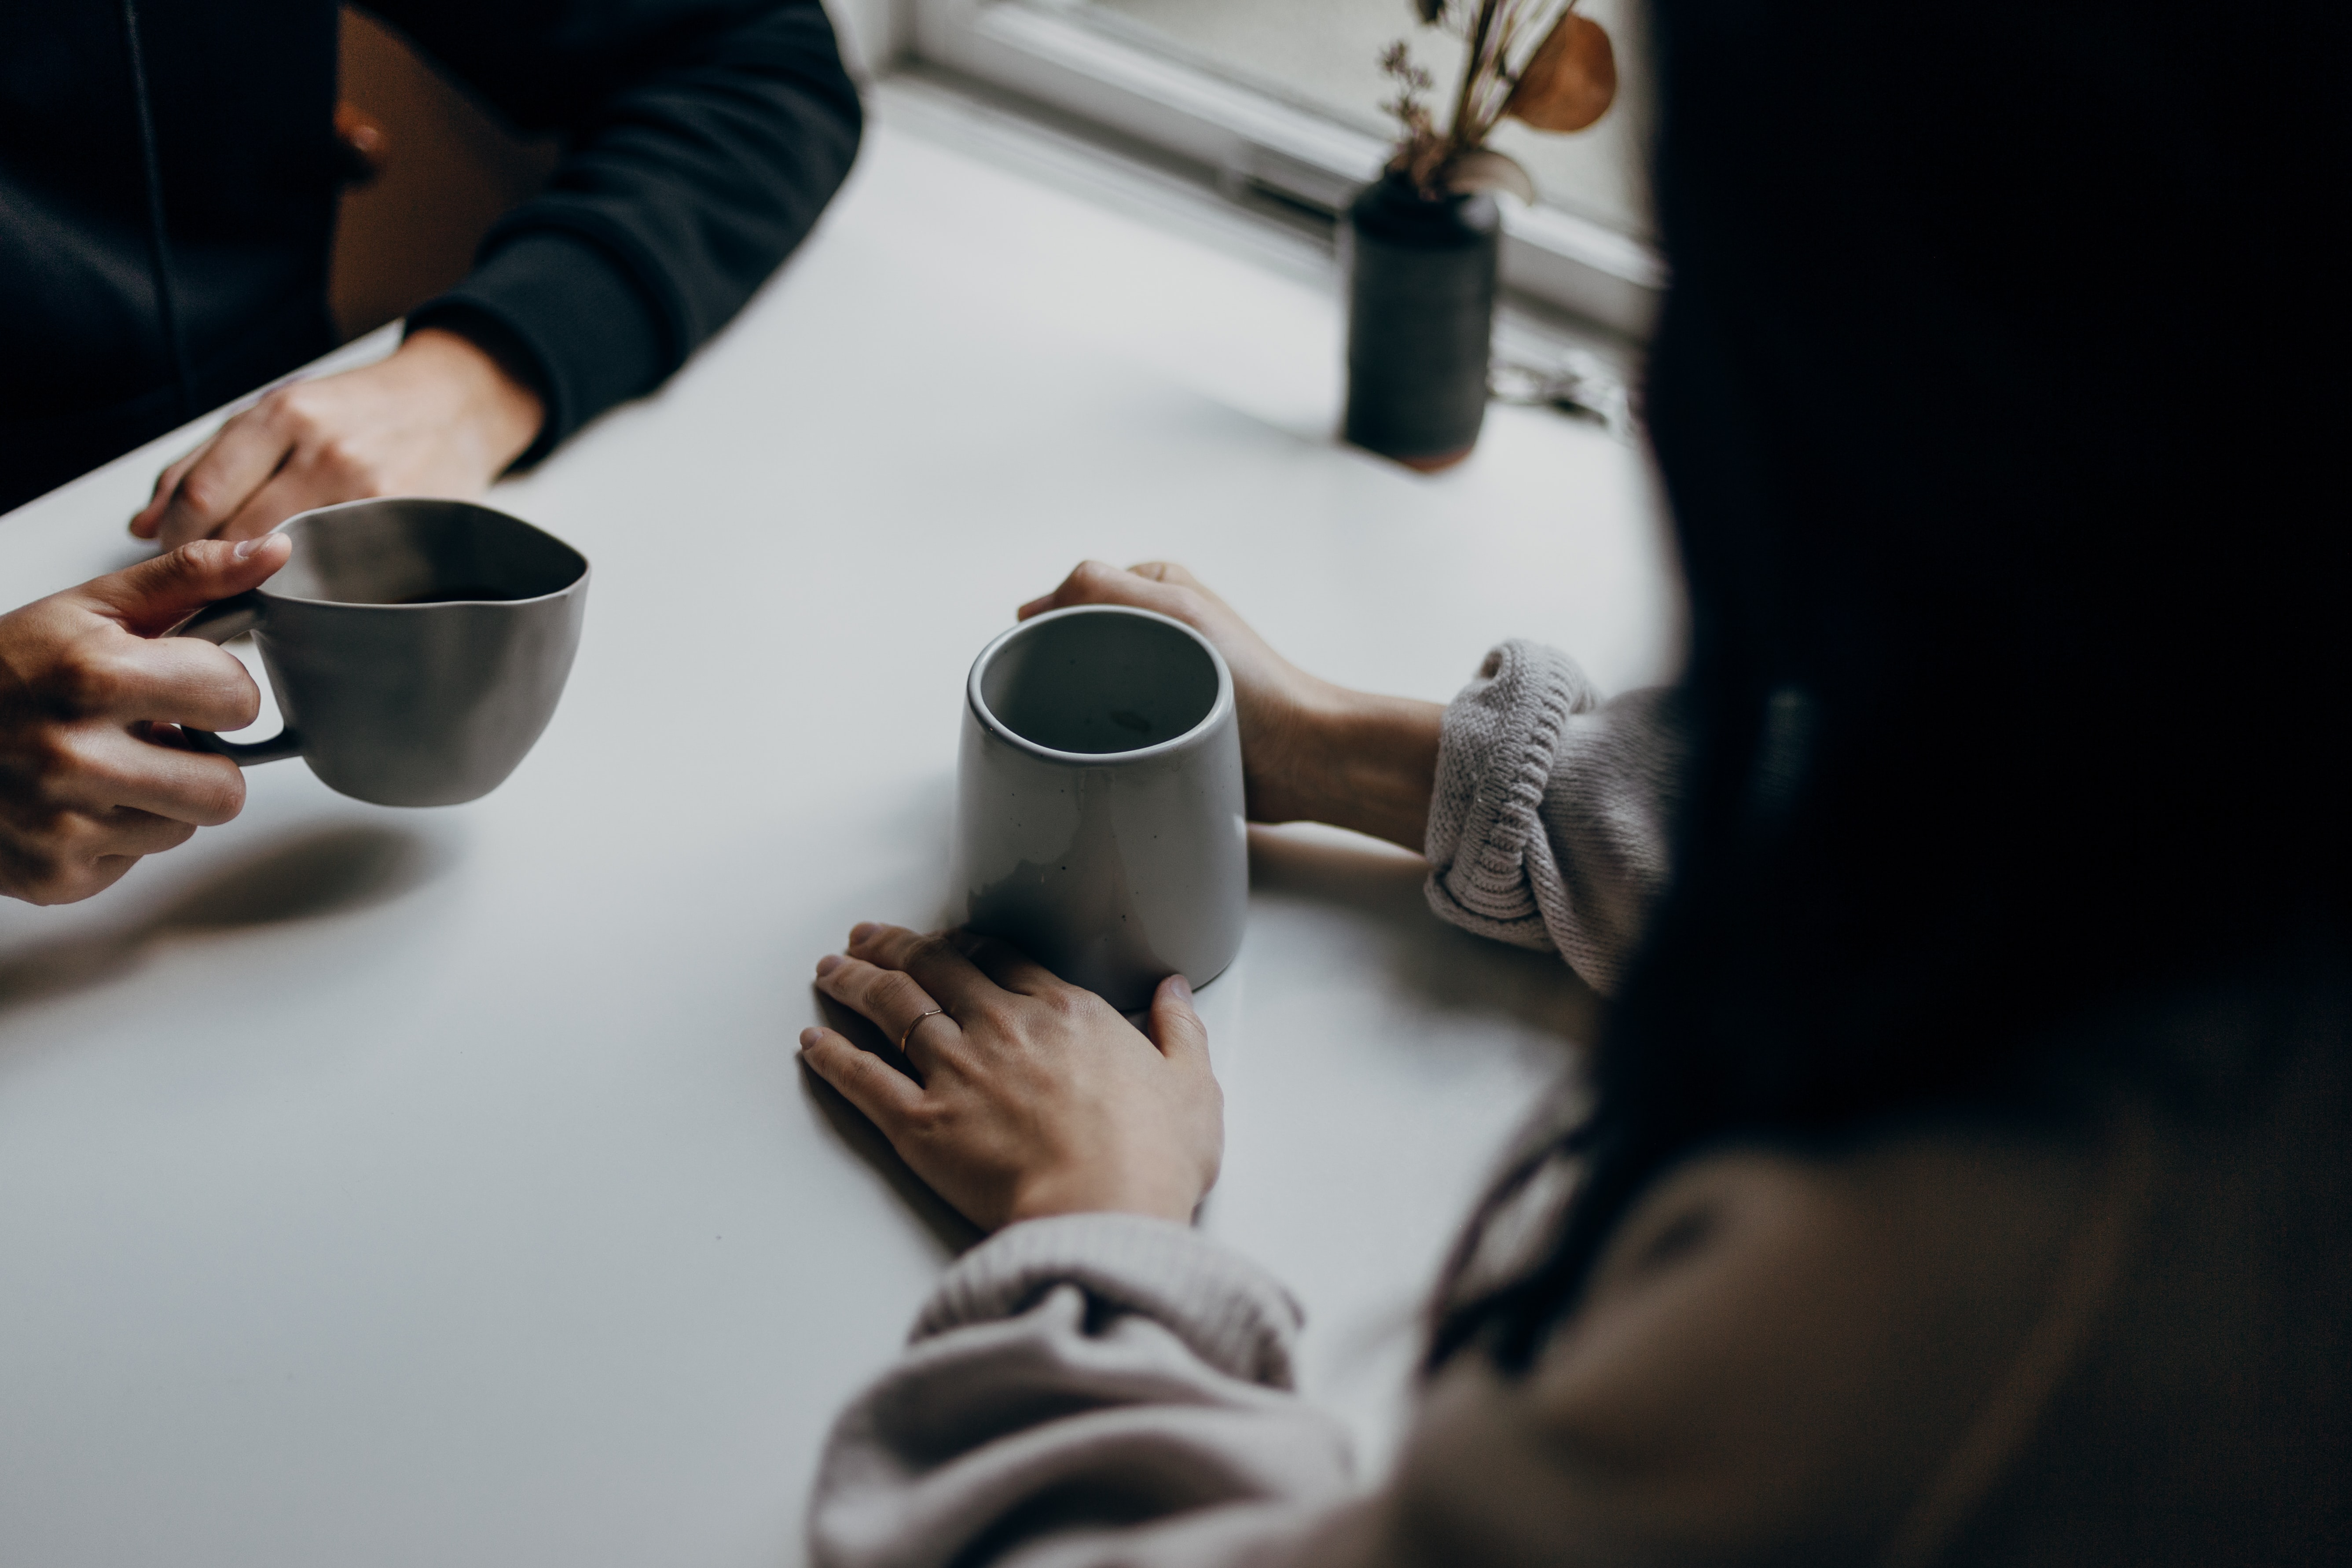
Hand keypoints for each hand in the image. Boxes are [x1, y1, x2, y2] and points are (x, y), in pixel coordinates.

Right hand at [0, 536, 291, 903]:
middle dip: (201, 760)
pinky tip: (74, 801)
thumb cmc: (7, 669)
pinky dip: (115, 834)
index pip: (237, 699)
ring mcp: (61, 824)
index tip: (180, 684)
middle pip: (226, 788)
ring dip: (161, 799)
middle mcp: (74, 755)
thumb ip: (191, 577)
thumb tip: (276, 550)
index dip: (218, 690)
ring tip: (105, 764)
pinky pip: (136, 860)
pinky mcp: (54, 876)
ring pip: (186, 827)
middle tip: (150, 735)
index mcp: (94, 676)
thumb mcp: (92, 609)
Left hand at [130, 327, 544, 549]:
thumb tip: (142, 525)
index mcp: (284, 413)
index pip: (203, 496)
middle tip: (209, 581)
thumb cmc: (361, 410)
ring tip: (257, 584)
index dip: (175, 539)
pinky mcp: (406, 523)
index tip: (173, 555)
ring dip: (261, 583)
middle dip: (212, 567)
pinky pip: (342, 572)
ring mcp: (370, 491)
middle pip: (240, 535)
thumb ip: (205, 462)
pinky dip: (315, 586)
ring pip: (289, 562)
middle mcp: (325, 450)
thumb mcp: (279, 410)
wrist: (456, 403)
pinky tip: (310, 584)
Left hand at [799, 922, 1222, 1231]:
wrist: (1105, 1212)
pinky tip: (811, 1041)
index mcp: (1065, 1013)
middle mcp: (1002, 1028)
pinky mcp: (921, 1124)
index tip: (945, 939)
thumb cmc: (1153, 1159)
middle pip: (935, 968)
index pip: (1000, 958)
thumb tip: (1174, 991)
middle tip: (867, 935)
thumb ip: (1180, 1031)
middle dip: (895, 946)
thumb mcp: (1193, 1087)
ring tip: (830, 967)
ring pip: (891, 1007)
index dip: (964, 944)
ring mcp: (956, 1072)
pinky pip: (862, 1079)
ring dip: (854, 982)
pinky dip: (832, 1056)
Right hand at [1021, 561, 1443, 851]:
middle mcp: (1155, 630)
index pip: (1072, 596)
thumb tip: (1033, 608)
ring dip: (1075, 712)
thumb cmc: (1253, 683)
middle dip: (1057, 673)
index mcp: (1156, 589)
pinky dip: (1097, 740)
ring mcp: (1158, 681)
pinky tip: (1095, 755)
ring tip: (1078, 732)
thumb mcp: (1176, 611)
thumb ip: (1103, 587)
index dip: (1046, 628)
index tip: (1036, 662)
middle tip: (1054, 704)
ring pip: (1086, 690)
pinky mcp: (1162, 727)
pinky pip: (1109, 730)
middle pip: (1074, 645)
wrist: (1301, 757)